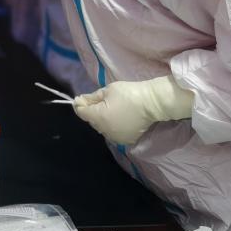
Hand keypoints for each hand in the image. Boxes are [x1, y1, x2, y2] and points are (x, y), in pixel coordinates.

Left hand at [73, 76, 193, 145]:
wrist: (151, 103)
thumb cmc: (129, 94)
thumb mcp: (107, 90)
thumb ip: (91, 98)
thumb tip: (79, 101)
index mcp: (99, 117)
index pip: (82, 113)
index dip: (79, 105)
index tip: (81, 98)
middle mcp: (105, 131)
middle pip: (92, 121)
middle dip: (92, 112)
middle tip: (98, 101)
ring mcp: (115, 137)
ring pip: (102, 128)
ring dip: (102, 120)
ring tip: (110, 109)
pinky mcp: (125, 140)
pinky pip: (112, 133)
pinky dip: (112, 127)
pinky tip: (118, 118)